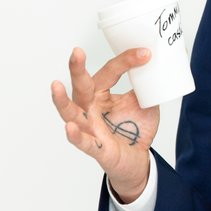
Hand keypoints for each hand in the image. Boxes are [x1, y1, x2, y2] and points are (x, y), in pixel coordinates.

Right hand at [51, 46, 159, 202]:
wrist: (138, 158)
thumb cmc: (134, 128)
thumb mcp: (143, 102)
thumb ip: (145, 86)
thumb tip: (154, 64)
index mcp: (101, 94)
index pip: (109, 72)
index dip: (126, 61)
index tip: (145, 53)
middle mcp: (90, 108)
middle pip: (81, 87)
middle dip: (77, 69)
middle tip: (77, 51)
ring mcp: (90, 128)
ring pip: (71, 113)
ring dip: (62, 100)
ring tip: (56, 85)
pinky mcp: (96, 148)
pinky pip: (83, 142)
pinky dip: (75, 135)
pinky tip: (70, 127)